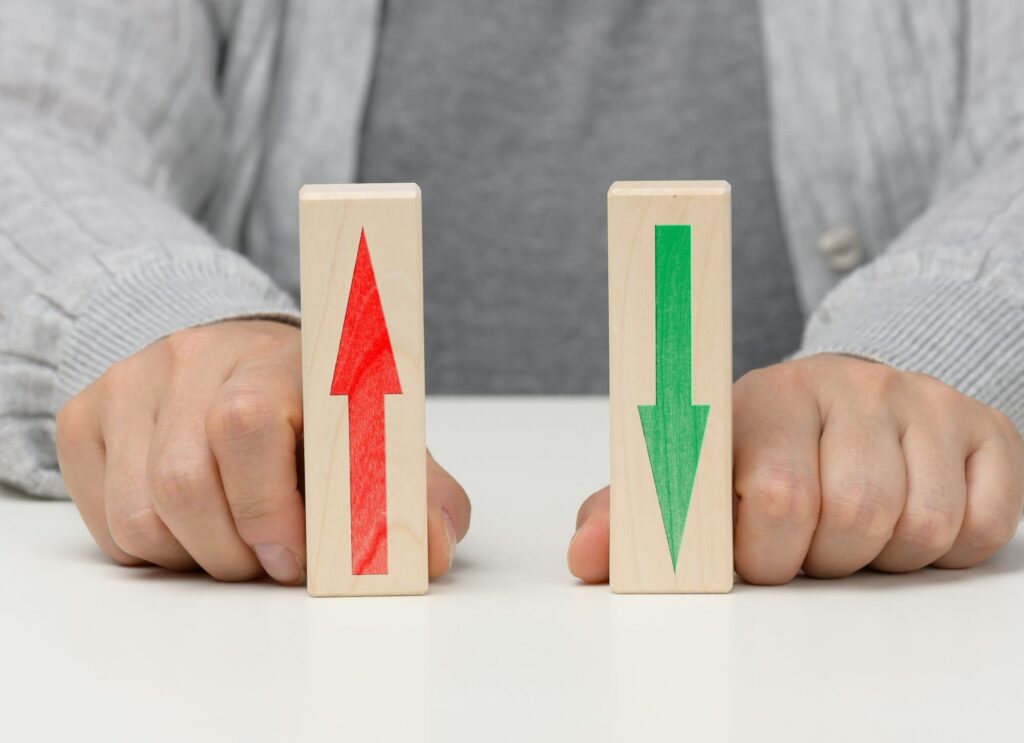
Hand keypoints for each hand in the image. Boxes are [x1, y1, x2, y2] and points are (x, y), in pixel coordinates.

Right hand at [56, 321, 469, 583]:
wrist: (234, 352)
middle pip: (184, 482)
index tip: (296, 557)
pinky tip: (192, 527)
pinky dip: (153, 550)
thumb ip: (413, 488)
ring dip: (194, 557)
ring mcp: (129, 384)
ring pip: (140, 513)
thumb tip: (429, 548)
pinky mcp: (83, 417)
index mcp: (276, 356)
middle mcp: (193, 359)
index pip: (247, 423)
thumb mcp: (374, 433)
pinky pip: (105, 523)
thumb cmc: (312, 404)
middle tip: (270, 561)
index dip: (268, 508)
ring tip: (234, 543)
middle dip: (235, 552)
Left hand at [568, 354, 1023, 583]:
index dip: (762, 552)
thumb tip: (585, 558)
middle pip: (853, 517)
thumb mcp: (695, 469)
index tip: (751, 556)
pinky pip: (982, 527)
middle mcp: (850, 385)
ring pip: (918, 528)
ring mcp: (922, 402)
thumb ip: (639, 511)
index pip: (775, 494)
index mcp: (766, 395)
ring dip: (878, 557)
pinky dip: (942, 552)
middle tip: (803, 542)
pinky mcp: (984, 426)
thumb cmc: (762, 446)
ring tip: (848, 529)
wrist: (846, 394)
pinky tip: (904, 520)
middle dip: (819, 559)